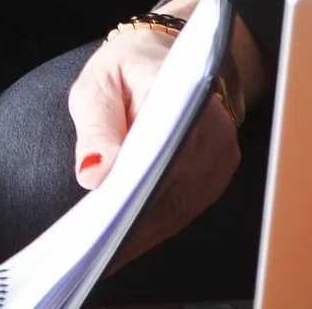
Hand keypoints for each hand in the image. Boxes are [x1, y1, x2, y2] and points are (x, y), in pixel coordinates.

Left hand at [66, 24, 239, 268]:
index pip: (161, 154)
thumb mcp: (98, 84)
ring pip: (178, 207)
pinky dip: (151, 227)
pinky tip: (121, 244)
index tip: (100, 225)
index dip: (131, 194)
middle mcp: (215, 130)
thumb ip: (96, 128)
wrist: (165, 55)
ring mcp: (221, 157)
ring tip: (99, 256)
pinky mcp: (216, 175)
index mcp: (185, 96)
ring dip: (139, 233)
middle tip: (90, 252)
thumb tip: (93, 177)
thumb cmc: (127, 67)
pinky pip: (183, 209)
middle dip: (129, 224)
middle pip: (170, 189)